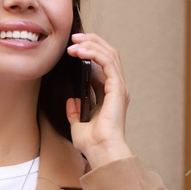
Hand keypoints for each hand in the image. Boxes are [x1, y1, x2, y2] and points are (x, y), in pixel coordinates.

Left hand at [64, 32, 132, 168]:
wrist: (100, 151)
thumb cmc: (92, 143)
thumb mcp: (78, 124)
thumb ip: (75, 112)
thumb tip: (71, 100)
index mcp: (109, 94)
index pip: (102, 64)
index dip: (89, 50)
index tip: (72, 46)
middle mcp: (116, 88)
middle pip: (108, 54)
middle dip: (91, 41)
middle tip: (73, 38)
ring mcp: (119, 87)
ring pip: (109, 54)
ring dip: (91, 44)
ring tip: (74, 42)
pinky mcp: (117, 88)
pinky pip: (108, 62)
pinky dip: (94, 53)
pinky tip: (80, 51)